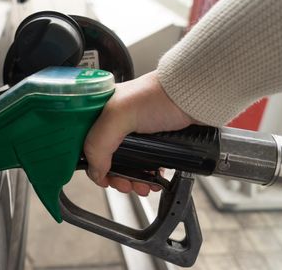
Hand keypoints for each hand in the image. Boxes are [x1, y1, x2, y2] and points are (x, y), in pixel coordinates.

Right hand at [83, 71, 193, 195]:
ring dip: (132, 180)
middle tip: (123, 184)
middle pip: (106, 157)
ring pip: (126, 164)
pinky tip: (152, 180)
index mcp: (101, 110)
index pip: (86, 142)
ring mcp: (136, 132)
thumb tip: (96, 171)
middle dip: (114, 176)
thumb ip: (99, 143)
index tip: (102, 177)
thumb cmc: (158, 95)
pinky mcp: (154, 140)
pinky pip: (145, 164)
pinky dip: (147, 176)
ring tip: (141, 185)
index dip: (91, 162)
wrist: (194, 97)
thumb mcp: (119, 115)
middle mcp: (116, 121)